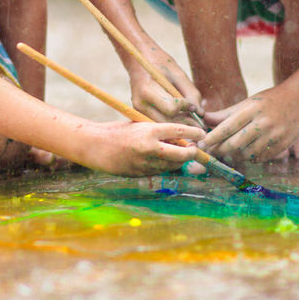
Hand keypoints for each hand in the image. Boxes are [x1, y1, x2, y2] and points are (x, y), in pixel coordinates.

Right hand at [84, 120, 204, 176]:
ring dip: (180, 161)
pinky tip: (166, 161)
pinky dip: (166, 167)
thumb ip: (159, 131)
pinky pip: (161, 172)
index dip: (194, 133)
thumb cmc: (120, 131)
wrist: (97, 146)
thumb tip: (180, 138)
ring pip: (173, 166)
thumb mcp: (140, 125)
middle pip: (181, 154)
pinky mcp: (141, 174)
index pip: (179, 131)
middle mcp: (150, 148)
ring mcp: (146, 164)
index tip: (201, 134)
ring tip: (181, 154)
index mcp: (149, 131)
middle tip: (195, 149)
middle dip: (192, 153)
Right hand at [129, 52, 203, 122]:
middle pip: (167, 122)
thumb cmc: (160, 63)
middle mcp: (140, 104)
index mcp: (147, 90)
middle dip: (184, 122)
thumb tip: (200, 113)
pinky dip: (170, 124)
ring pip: (163, 126)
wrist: (138, 60)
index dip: (184, 106)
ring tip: (188, 118)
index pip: (172, 109)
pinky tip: (178, 117)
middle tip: (197, 120)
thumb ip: (191, 93)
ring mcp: (138, 111)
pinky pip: (158, 124)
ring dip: (178, 125)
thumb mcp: (179, 74)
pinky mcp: (140, 114)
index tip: (189, 101)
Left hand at [199, 86, 298, 162]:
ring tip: (228, 150)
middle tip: (210, 151)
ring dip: (234, 155)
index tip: (201, 143)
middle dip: (220, 150)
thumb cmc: (270, 100)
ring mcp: (274, 137)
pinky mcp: (282, 147)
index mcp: (252, 110)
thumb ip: (225, 113)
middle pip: (235, 144)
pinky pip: (259, 158)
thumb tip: (203, 119)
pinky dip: (249, 157)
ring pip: (246, 154)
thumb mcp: (248, 102)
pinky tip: (246, 150)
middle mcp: (263, 124)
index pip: (227, 127)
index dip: (213, 138)